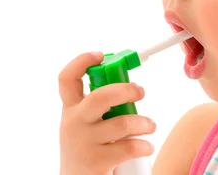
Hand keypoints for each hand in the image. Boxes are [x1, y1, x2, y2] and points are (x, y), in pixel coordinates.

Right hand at [58, 52, 155, 174]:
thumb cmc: (88, 147)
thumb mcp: (85, 123)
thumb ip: (100, 104)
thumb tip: (130, 85)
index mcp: (71, 109)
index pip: (66, 79)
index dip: (82, 62)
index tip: (101, 54)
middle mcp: (73, 122)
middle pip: (100, 96)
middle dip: (126, 90)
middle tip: (140, 92)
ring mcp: (83, 142)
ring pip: (122, 123)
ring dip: (144, 123)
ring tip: (150, 126)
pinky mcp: (96, 162)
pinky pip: (129, 147)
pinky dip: (144, 145)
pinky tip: (146, 146)